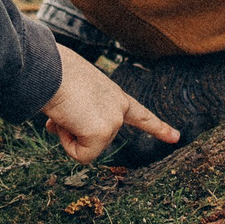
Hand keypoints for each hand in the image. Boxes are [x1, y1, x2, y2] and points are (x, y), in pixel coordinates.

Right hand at [40, 43, 180, 162]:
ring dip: (67, 134)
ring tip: (63, 109)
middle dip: (74, 132)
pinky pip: (81, 155)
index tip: (176, 137)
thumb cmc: (52, 73)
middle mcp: (118, 106)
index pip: (139, 113)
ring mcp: (113, 119)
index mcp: (113, 94)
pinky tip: (64, 121)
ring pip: (86, 148)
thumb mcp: (71, 94)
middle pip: (96, 139)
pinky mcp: (102, 131)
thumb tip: (60, 127)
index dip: (157, 126)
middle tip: (63, 108)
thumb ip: (75, 112)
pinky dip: (67, 144)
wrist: (47, 68)